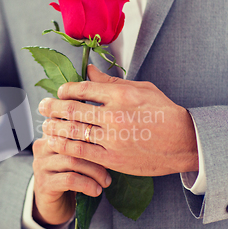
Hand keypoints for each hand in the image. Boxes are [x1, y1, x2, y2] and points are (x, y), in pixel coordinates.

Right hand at [32, 136, 110, 225]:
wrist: (53, 207)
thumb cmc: (68, 179)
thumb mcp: (75, 159)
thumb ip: (83, 146)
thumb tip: (109, 142)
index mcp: (51, 136)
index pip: (72, 128)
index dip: (92, 136)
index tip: (109, 146)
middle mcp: (42, 148)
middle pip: (74, 144)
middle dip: (96, 157)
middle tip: (111, 168)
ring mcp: (41, 165)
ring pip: (73, 161)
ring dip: (94, 172)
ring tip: (105, 182)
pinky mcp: (44, 183)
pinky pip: (70, 179)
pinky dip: (87, 185)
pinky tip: (95, 191)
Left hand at [39, 64, 197, 176]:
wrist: (185, 142)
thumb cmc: (164, 112)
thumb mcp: (142, 88)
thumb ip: (111, 80)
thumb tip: (88, 69)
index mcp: (121, 95)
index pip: (82, 88)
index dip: (65, 90)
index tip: (60, 92)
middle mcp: (114, 116)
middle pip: (72, 110)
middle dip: (52, 107)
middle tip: (42, 106)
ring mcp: (112, 139)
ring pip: (73, 132)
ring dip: (54, 128)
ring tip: (45, 125)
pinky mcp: (113, 159)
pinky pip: (82, 152)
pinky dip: (65, 146)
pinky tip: (56, 143)